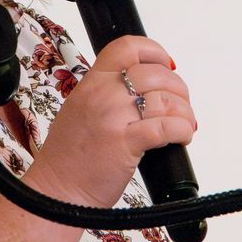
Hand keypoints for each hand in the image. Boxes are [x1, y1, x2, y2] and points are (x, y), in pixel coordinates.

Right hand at [28, 35, 195, 207]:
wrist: (57, 193)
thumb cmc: (68, 158)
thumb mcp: (79, 110)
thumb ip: (106, 94)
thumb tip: (143, 90)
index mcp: (91, 83)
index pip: (127, 48)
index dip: (155, 52)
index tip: (167, 64)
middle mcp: (102, 95)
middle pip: (155, 74)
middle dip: (178, 89)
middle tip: (180, 104)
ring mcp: (113, 118)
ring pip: (166, 100)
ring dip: (184, 111)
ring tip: (184, 124)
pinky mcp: (126, 143)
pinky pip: (167, 126)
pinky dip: (182, 129)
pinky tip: (182, 136)